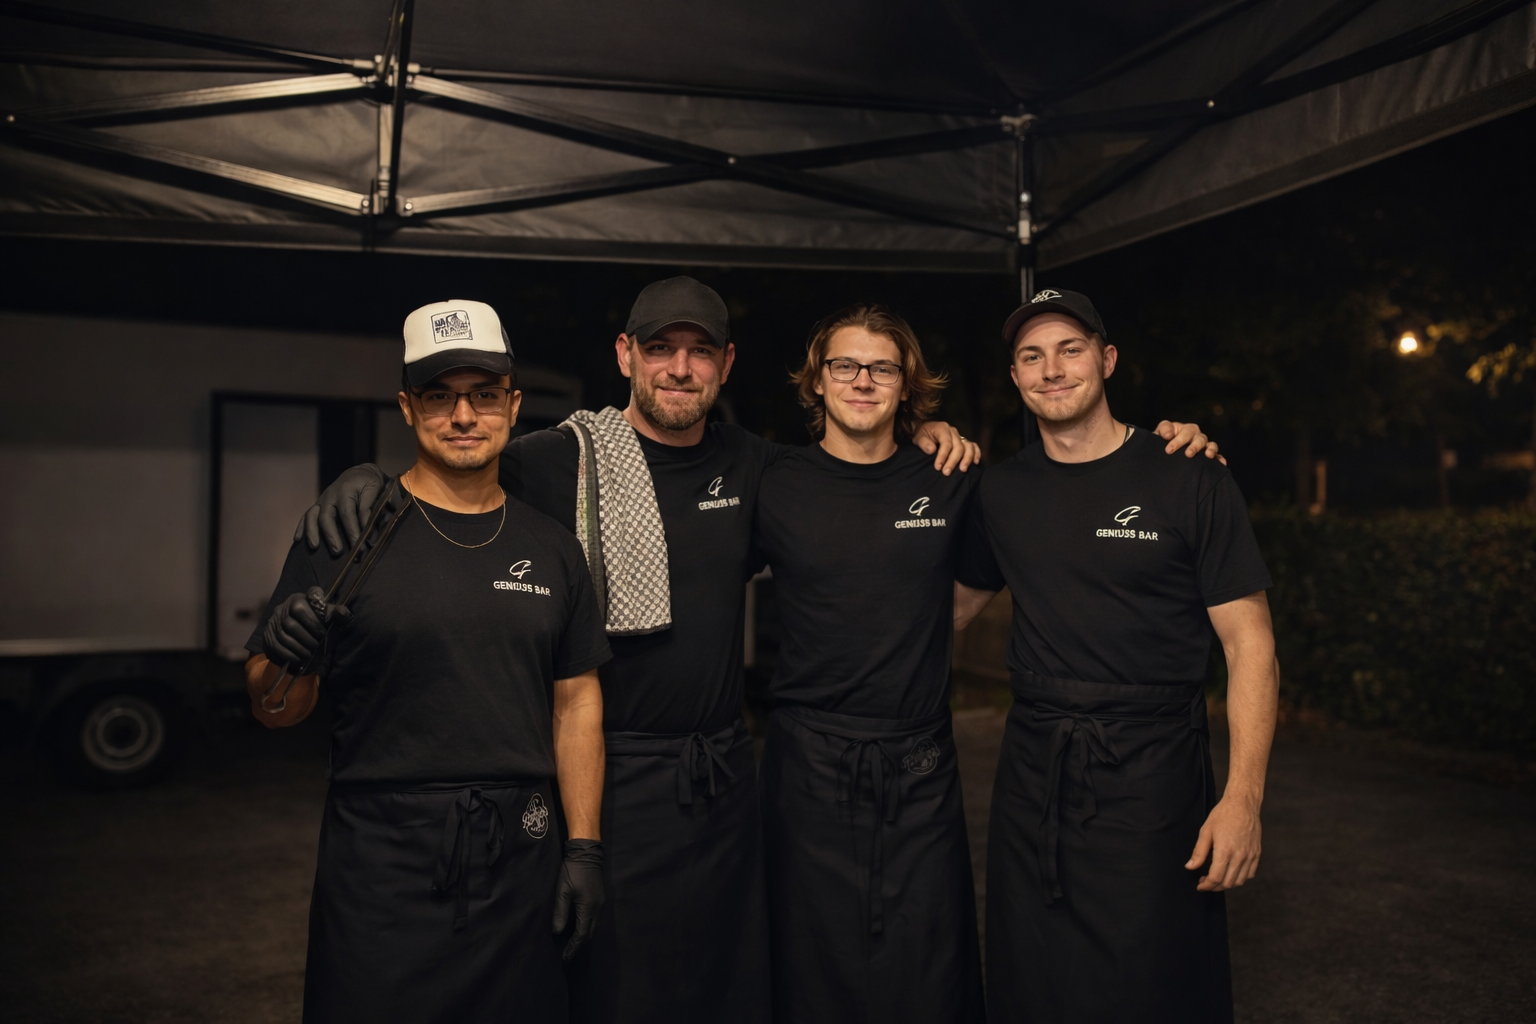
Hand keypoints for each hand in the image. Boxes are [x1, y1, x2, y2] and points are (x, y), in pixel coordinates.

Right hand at [260, 586, 349, 671]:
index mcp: (300, 599)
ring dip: (298, 647)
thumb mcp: (334, 624)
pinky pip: (276, 646)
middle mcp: (283, 608)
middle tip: (316, 645)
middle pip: (291, 623)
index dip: (313, 618)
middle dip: (306, 637)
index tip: (323, 630)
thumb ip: (341, 617)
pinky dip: (289, 654)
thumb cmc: (321, 632)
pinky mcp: (267, 636)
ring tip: (309, 653)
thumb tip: (342, 612)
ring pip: (283, 635)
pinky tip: (299, 658)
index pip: (302, 604)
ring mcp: (273, 622)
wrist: (306, 647)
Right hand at [295, 464, 387, 554]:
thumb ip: (369, 507)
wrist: (358, 474)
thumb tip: (366, 527)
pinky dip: (301, 527)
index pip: (347, 513)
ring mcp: (321, 500)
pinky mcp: (317, 506)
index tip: (357, 546)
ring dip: (311, 532)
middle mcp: (329, 495)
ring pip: (312, 516)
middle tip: (337, 551)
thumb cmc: (369, 483)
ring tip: (314, 547)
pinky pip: (306, 516)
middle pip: (326, 516)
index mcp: (345, 490)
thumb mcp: (375, 489)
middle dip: (330, 535)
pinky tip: (297, 540)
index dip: (351, 531)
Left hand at [553, 839, 604, 959]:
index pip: (582, 934)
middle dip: (580, 945)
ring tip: (572, 943)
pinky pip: (595, 918)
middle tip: (568, 953)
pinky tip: (579, 927)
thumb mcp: (562, 891)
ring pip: (594, 926)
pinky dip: (588, 927)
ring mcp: (601, 903)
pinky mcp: (600, 898)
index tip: (565, 957)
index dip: (573, 947)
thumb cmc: (572, 871)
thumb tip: (558, 932)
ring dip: (584, 936)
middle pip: (590, 933)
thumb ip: (560, 912)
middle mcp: (598, 908)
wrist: (586, 853)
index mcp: (588, 908)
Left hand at [912, 421, 981, 474]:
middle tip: (946, 473)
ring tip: (962, 470)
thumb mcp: (918, 438)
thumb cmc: (922, 436)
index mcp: (942, 428)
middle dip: (953, 461)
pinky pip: (974, 446)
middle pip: (958, 447)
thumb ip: (924, 443)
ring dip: (966, 459)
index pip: (946, 443)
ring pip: (968, 447)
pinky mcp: (964, 442)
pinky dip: (976, 454)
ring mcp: (960, 436)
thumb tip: (932, 450)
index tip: (938, 467)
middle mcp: (953, 431)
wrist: (925, 432)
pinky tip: (975, 463)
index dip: (943, 456)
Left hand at [1155, 420, 1225, 463]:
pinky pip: (1217, 456)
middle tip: (1188, 454)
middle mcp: (1195, 436)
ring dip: (1210, 449)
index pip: (1184, 431)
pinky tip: (1222, 463)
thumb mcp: (1157, 436)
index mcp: (1183, 429)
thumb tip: (1168, 435)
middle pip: (1199, 438)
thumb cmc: (1159, 445)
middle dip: (1194, 446)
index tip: (1169, 450)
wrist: (1162, 457)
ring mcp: (1202, 446)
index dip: (1178, 440)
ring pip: (1210, 444)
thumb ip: (1162, 431)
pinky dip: (1220, 459)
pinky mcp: (1208, 457)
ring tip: (1208, 455)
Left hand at [1185, 795, 1261, 891]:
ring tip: (1217, 878)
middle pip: (1227, 883)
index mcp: (1225, 851)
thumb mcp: (1205, 831)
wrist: (1243, 804)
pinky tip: (1231, 872)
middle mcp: (1240, 856)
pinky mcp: (1257, 854)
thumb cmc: (1223, 815)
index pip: (1215, 878)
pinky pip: (1250, 874)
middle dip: (1215, 887)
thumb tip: (1190, 867)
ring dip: (1227, 884)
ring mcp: (1250, 856)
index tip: (1200, 885)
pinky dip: (1240, 878)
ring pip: (1239, 881)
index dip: (1206, 885)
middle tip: (1206, 882)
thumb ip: (1198, 853)